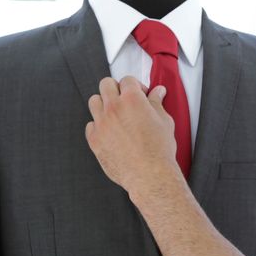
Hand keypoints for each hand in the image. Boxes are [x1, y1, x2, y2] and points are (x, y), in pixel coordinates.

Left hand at [86, 76, 181, 197]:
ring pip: (94, 101)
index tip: (140, 94)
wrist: (149, 175)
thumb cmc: (159, 150)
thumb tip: (158, 92)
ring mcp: (101, 123)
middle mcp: (114, 108)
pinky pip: (90, 124)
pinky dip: (99, 125)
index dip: (135, 86)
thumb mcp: (164, 121)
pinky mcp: (94, 139)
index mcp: (132, 100)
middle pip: (106, 85)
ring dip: (104, 103)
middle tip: (125, 99)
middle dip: (116, 88)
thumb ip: (157, 103)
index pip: (127, 80)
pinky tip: (110, 131)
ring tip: (115, 114)